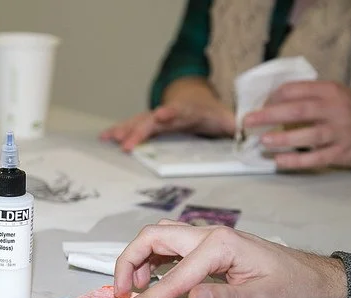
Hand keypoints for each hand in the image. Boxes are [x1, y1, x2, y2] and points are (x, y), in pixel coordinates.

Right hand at [100, 77, 234, 151]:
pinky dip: (119, 131)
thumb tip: (246, 132)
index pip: (179, 111)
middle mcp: (168, 112)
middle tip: (125, 144)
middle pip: (151, 120)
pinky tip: (104, 137)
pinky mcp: (148, 123)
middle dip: (138, 131)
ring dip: (123, 130)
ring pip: (138, 122)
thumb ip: (235, 126)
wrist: (197, 99)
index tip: (161, 115)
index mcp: (188, 111)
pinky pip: (132, 126)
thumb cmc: (212, 114)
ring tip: (108, 138)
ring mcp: (156, 117)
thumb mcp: (227, 119)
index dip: (170, 113)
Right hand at [112, 220, 346, 297]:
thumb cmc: (292, 289)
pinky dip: (153, 260)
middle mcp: (208, 234)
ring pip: (159, 238)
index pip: (173, 275)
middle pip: (153, 237)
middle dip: (129, 262)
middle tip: (121, 293)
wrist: (315, 280)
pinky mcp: (209, 247)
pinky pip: (170, 247)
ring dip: (138, 259)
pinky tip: (152, 279)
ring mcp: (207, 238)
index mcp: (218, 245)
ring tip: (132, 289)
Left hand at [243, 81, 350, 169]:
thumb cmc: (347, 110)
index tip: (258, 106)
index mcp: (329, 91)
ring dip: (283, 139)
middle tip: (248, 122)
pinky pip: (316, 158)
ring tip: (263, 141)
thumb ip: (305, 96)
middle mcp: (335, 110)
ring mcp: (339, 132)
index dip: (273, 98)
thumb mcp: (331, 94)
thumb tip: (268, 103)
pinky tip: (278, 160)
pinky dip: (295, 161)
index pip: (295, 90)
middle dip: (269, 116)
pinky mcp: (341, 153)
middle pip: (298, 111)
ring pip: (309, 135)